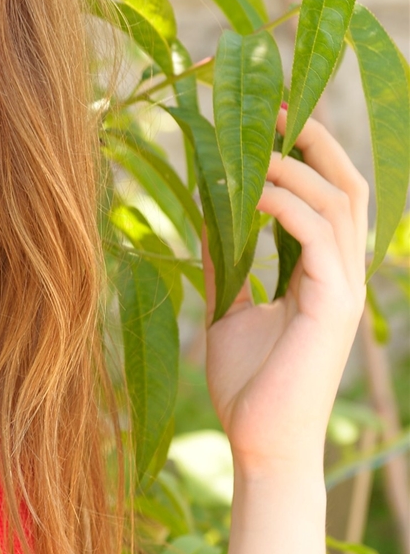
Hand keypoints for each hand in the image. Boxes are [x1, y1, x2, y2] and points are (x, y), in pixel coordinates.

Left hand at [203, 109, 368, 483]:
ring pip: (337, 204)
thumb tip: (205, 213)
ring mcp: (343, 290)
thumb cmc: (248, 385)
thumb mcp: (228, 309)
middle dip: (316, 142)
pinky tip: (249, 189)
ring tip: (252, 145)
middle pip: (349, 187)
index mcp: (323, 273)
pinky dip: (286, 205)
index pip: (329, 196)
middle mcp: (342, 275)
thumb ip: (225, 262)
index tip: (270, 116)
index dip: (308, 152)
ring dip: (294, 167)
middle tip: (275, 107)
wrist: (259, 445)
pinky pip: (319, 239)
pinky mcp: (333, 307)